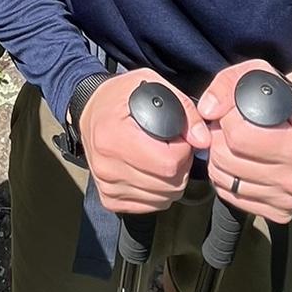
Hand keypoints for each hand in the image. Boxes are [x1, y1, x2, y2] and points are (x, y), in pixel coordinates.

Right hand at [77, 69, 198, 213]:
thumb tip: (203, 141)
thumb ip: (183, 109)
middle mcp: (107, 166)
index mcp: (114, 137)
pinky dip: (158, 193)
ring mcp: (106, 185)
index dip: (184, 151)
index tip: (180, 138)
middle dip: (182, 167)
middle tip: (174, 149)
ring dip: (172, 182)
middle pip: (168, 184)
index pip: (168, 162)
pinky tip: (153, 173)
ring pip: (162, 199)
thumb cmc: (120, 96)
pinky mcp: (108, 198)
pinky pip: (149, 207)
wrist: (89, 111)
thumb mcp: (152, 85)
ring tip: (163, 159)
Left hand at [195, 61, 291, 224]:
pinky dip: (225, 180)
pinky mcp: (279, 212)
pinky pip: (231, 198)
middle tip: (229, 129)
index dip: (226, 120)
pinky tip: (238, 164)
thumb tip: (207, 111)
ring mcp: (289, 198)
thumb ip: (226, 86)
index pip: (238, 136)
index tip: (233, 114)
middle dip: (218, 139)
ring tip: (234, 145)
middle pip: (226, 159)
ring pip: (224, 180)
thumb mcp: (254, 77)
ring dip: (218, 160)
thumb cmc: (277, 99)